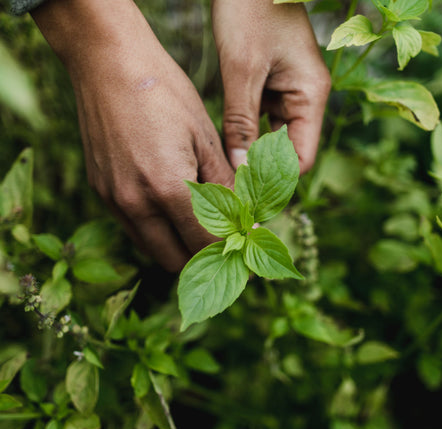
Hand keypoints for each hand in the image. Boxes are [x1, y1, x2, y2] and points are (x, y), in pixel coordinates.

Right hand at [32, 0, 234, 271]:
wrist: (107, 61)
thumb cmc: (165, 92)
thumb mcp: (205, 137)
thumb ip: (225, 186)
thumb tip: (246, 219)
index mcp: (167, 189)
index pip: (202, 244)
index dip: (228, 252)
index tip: (243, 250)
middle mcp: (135, 204)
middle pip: (173, 259)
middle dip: (201, 258)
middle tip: (221, 241)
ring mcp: (113, 200)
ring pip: (150, 247)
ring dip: (176, 246)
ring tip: (198, 226)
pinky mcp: (100, 191)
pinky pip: (132, 228)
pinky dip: (154, 229)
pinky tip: (169, 208)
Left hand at [211, 0, 330, 173]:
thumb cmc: (250, 9)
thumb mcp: (242, 70)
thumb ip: (241, 122)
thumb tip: (240, 168)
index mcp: (311, 96)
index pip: (302, 158)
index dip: (278, 180)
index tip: (248, 194)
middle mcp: (305, 99)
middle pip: (289, 151)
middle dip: (263, 170)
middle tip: (232, 188)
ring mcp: (289, 93)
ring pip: (273, 138)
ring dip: (252, 153)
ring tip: (228, 171)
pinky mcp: (273, 87)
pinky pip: (262, 121)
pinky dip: (247, 133)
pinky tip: (229, 143)